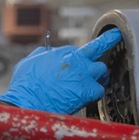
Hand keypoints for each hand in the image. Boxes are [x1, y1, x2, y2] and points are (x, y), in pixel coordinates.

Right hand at [0, 28, 122, 114]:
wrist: (26, 103)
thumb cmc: (24, 85)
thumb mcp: (29, 61)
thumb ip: (43, 54)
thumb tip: (49, 53)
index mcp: (66, 53)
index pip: (90, 45)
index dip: (100, 43)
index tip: (113, 36)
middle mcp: (78, 61)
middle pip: (99, 55)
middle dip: (97, 61)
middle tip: (99, 68)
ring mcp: (84, 76)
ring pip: (102, 72)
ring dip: (98, 78)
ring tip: (89, 86)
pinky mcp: (87, 91)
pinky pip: (100, 90)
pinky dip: (94, 94)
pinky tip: (85, 98)